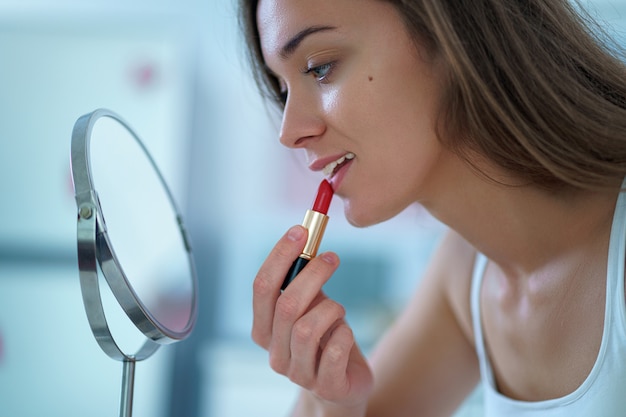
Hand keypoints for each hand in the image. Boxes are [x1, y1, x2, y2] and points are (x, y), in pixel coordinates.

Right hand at [252, 225, 373, 411]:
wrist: (343, 385)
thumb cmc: (325, 339)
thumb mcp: (311, 308)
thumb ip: (303, 283)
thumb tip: (306, 241)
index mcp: (264, 329)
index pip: (262, 288)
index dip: (280, 256)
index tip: (300, 231)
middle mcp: (274, 353)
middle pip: (286, 305)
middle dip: (313, 275)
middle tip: (333, 258)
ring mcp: (297, 373)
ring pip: (308, 328)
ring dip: (332, 310)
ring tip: (339, 310)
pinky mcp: (325, 386)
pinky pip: (334, 350)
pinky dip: (344, 334)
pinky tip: (345, 334)